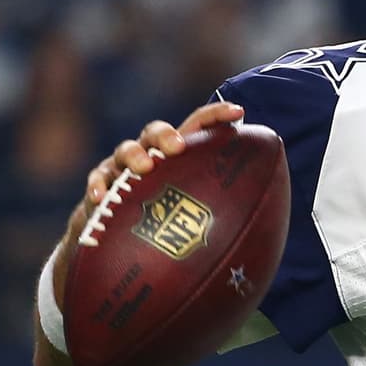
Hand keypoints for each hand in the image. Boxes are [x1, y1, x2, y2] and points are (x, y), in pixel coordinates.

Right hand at [54, 102, 245, 299]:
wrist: (116, 253)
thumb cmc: (164, 232)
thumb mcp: (195, 223)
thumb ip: (224, 217)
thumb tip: (268, 233)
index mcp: (179, 160)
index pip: (198, 128)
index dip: (217, 116)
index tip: (239, 112)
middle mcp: (151, 159)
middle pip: (156, 133)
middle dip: (166, 134)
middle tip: (176, 147)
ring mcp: (122, 173)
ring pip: (125, 151)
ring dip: (134, 154)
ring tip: (144, 166)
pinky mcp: (99, 190)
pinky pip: (96, 182)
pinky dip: (98, 185)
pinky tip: (101, 196)